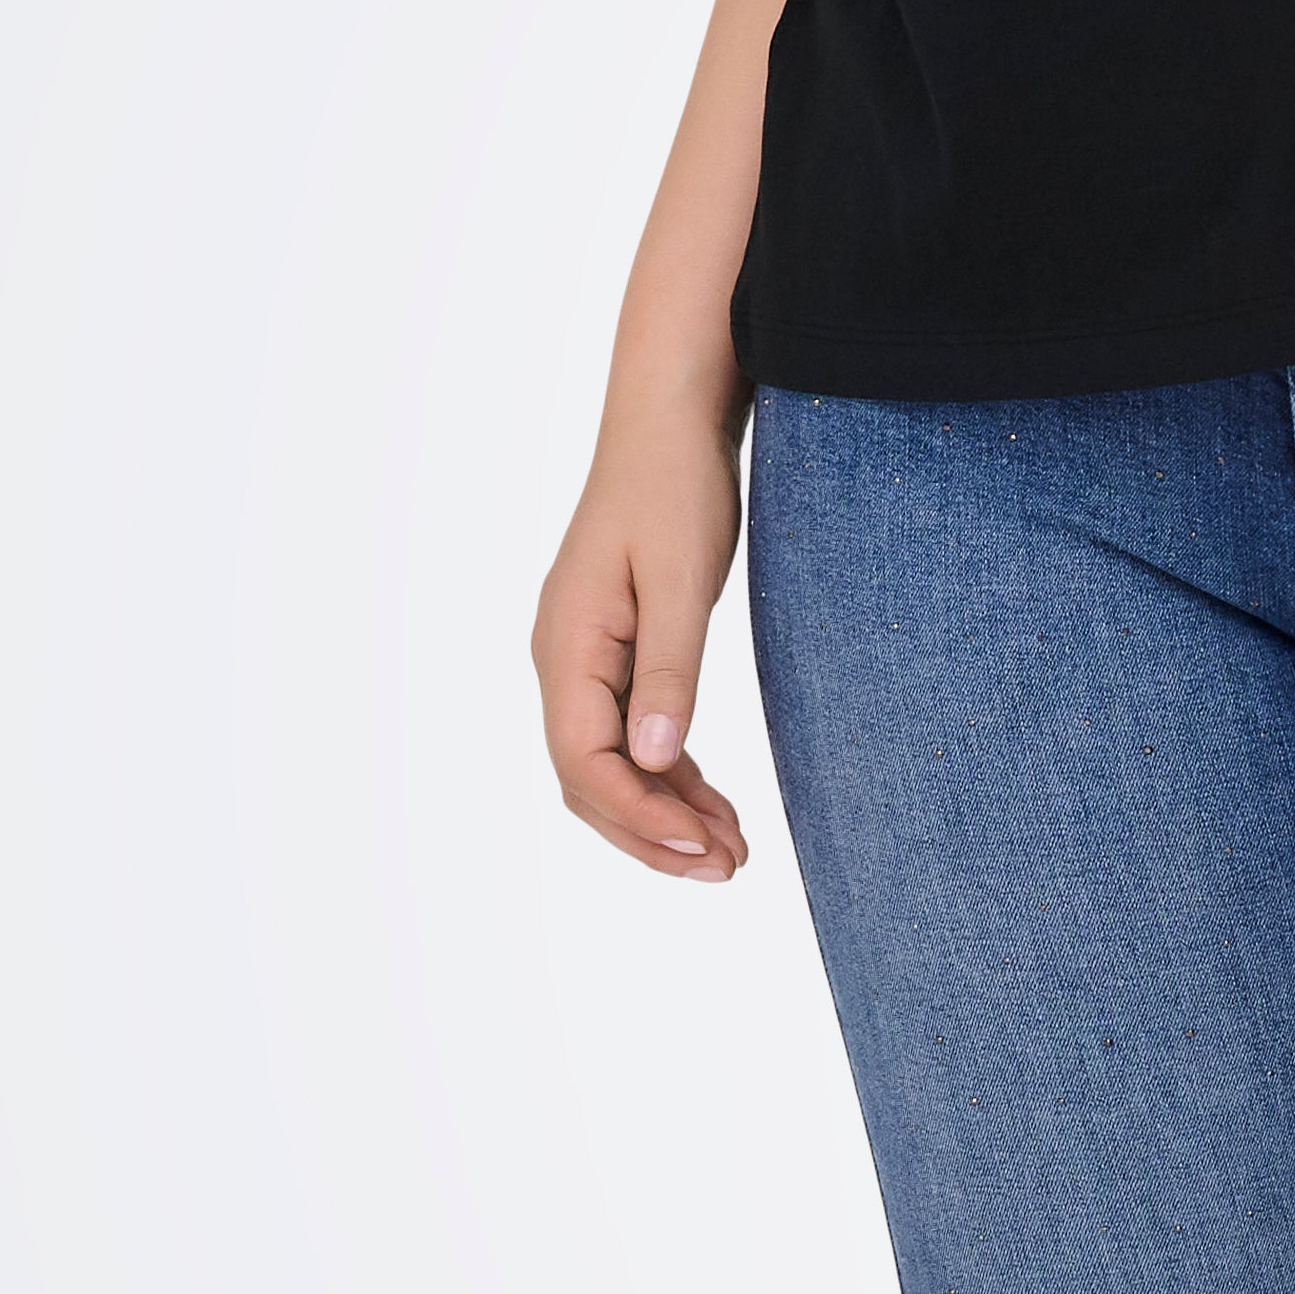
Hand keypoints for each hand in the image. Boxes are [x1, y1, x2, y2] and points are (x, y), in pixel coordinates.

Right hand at [534, 406, 753, 879]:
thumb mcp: (678, 579)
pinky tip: (713, 806)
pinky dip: (671, 777)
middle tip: (727, 869)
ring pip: (612, 765)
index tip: (701, 847)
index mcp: (567, 645)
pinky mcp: (615, 654)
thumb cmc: (674, 488)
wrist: (667, 424)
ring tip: (732, 853)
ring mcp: (584, 660)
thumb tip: (658, 759)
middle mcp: (562, 660)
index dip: (640, 814)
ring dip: (665, 813)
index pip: (586, 760)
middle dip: (653, 832)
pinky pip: (632, 736)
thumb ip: (668, 671)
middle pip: (591, 779)